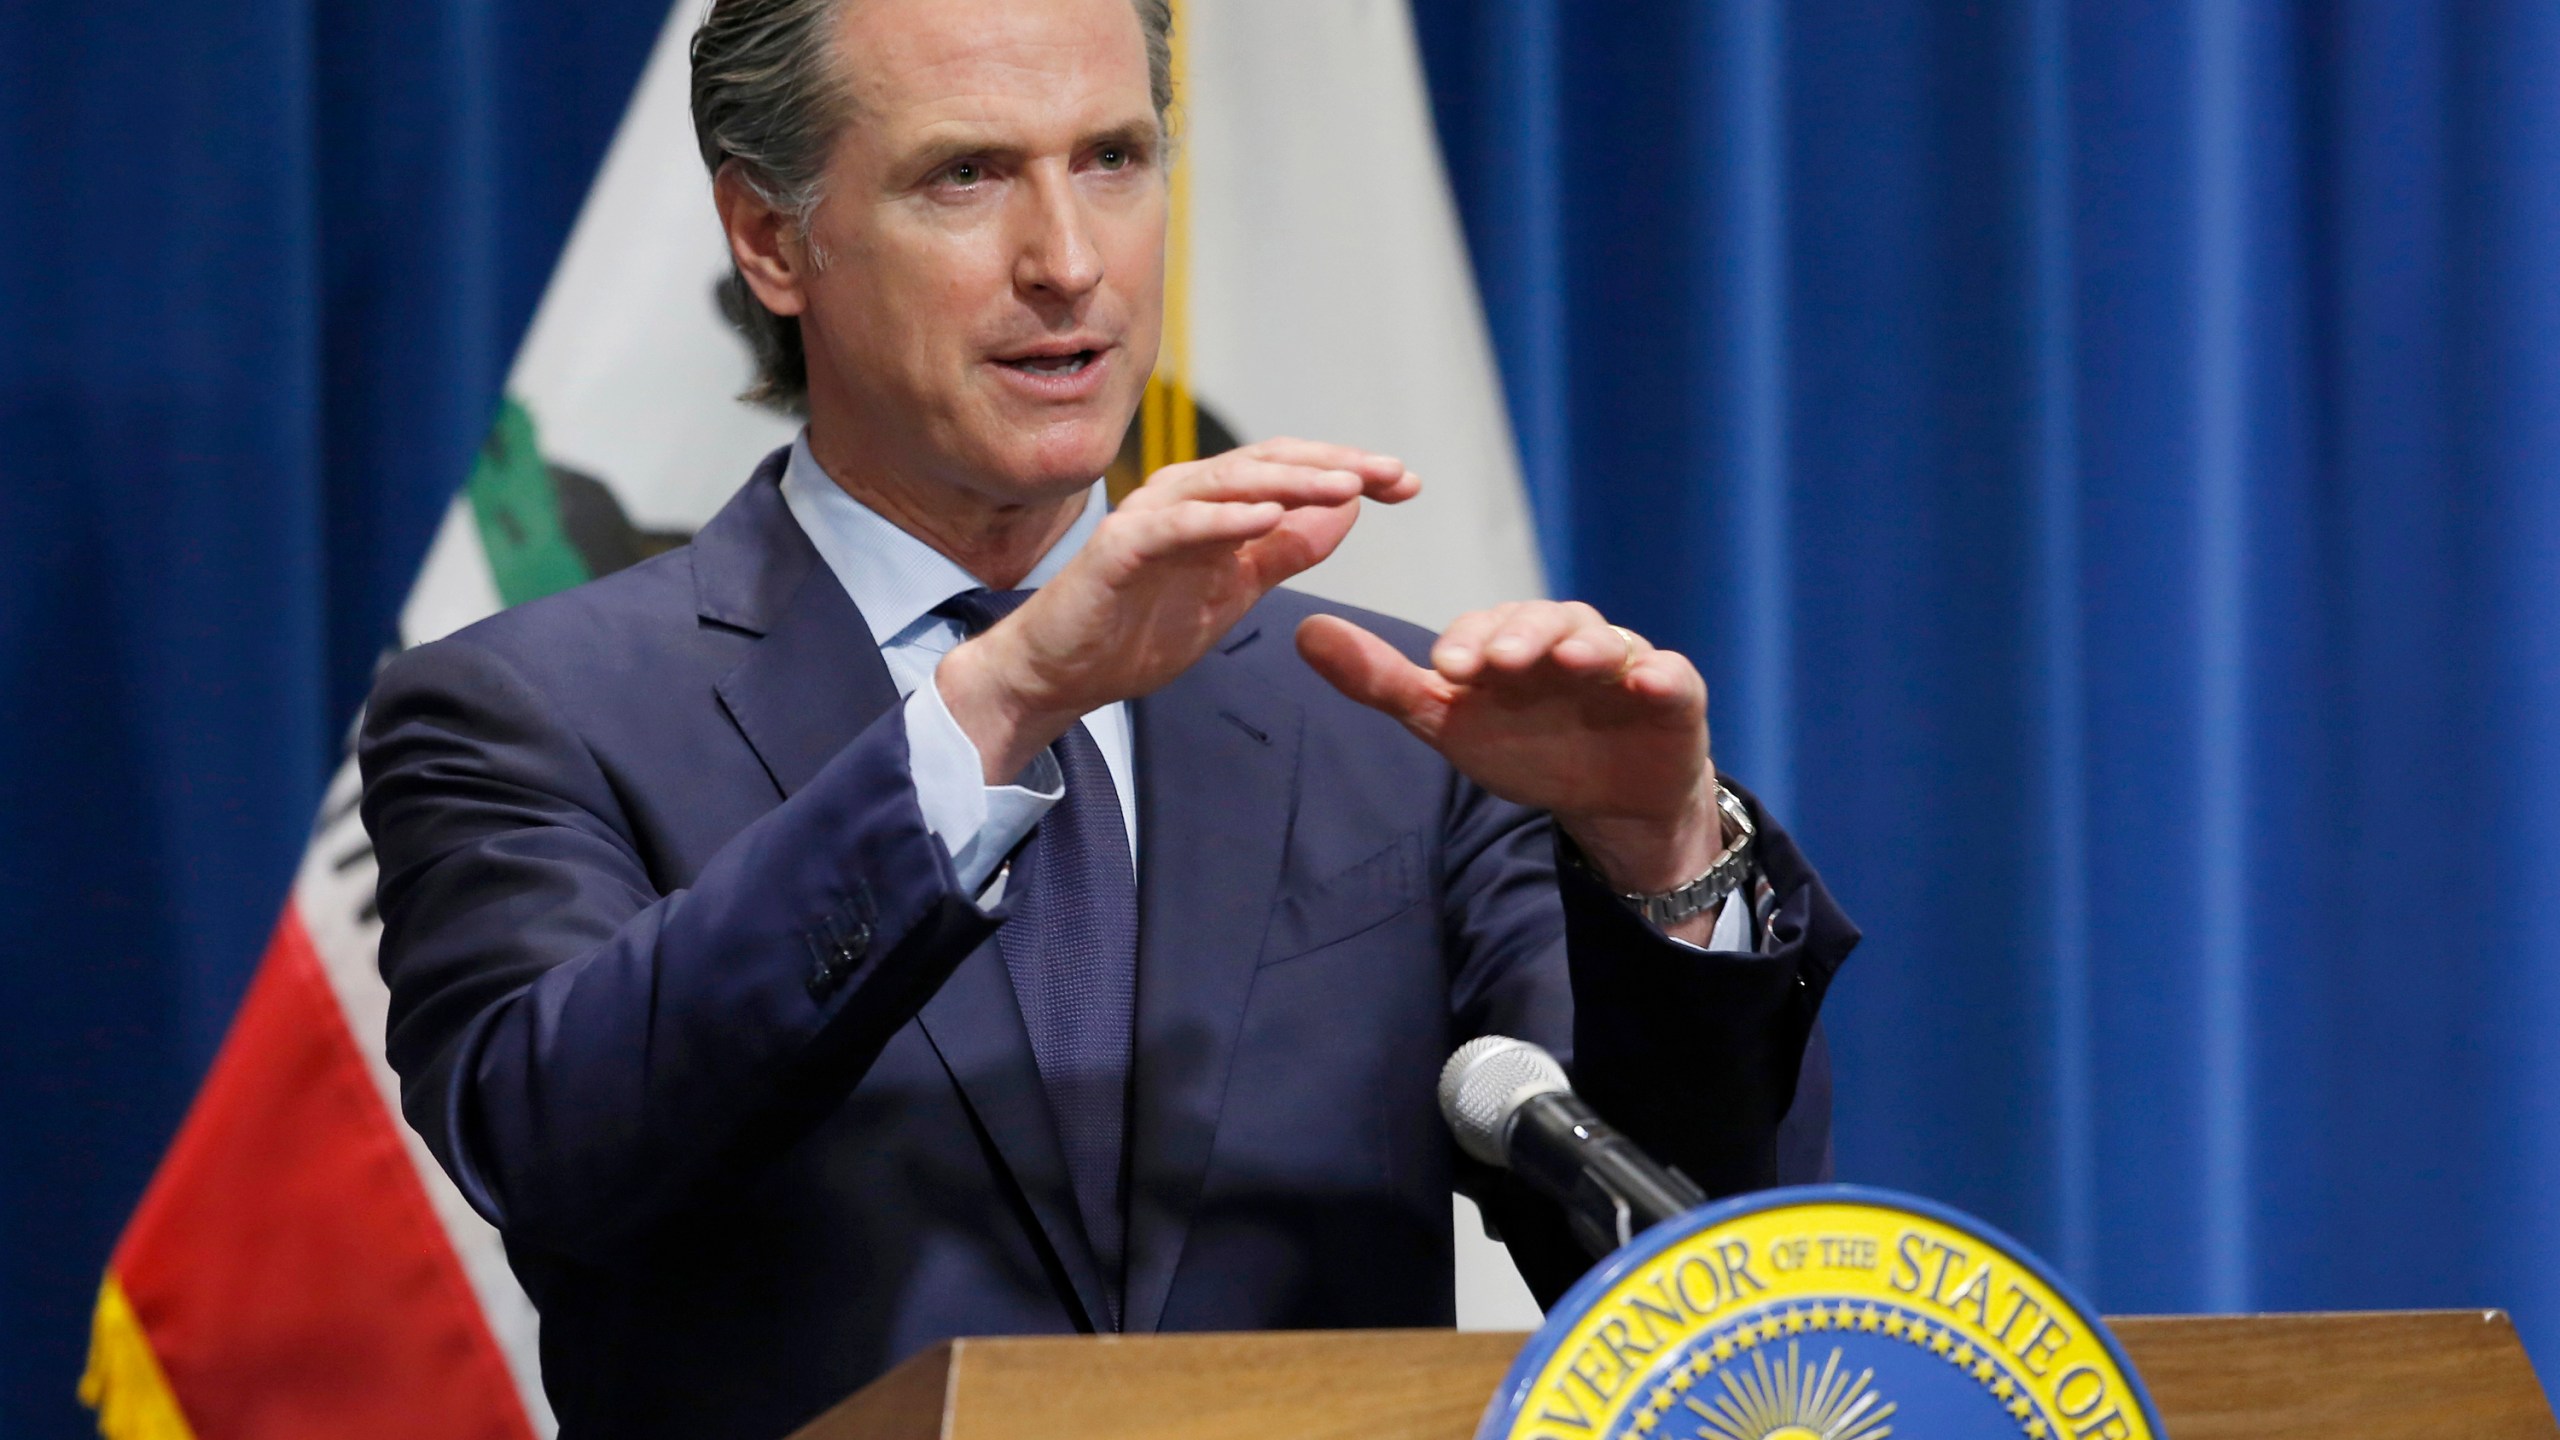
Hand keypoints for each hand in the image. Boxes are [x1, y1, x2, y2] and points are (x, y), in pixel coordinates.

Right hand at [937, 439, 1418, 779]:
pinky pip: (1177, 526)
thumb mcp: (1234, 590)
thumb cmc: (1141, 627)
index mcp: (1212, 502)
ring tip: (1345, 485)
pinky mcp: (1118, 548)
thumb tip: (1347, 509)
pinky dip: (1223, 518)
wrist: (1064, 673)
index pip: (1290, 471)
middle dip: (1334, 465)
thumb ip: (1285, 550)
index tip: (1406, 482)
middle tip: (1392, 473)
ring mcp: (1149, 517)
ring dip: (1290, 482)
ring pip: (1228, 484)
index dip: (1348, 470)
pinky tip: (1268, 518)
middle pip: (1268, 464)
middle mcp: (1182, 495)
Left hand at [1296, 602, 1725, 917]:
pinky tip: (1643, 681)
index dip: (1468, 644)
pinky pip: (1669, 675)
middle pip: (1544, 622)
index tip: (1446, 666)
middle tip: (1500, 661)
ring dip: (1585, 646)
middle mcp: (1565, 638)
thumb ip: (1381, 681)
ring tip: (1570, 660)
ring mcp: (1620, 661)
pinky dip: (1658, 675)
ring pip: (1603, 640)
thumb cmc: (1526, 746)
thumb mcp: (1448, 720)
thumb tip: (1304, 630)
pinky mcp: (1672, 691)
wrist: (1609, 797)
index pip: (1485, 628)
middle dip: (1523, 638)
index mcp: (1509, 641)